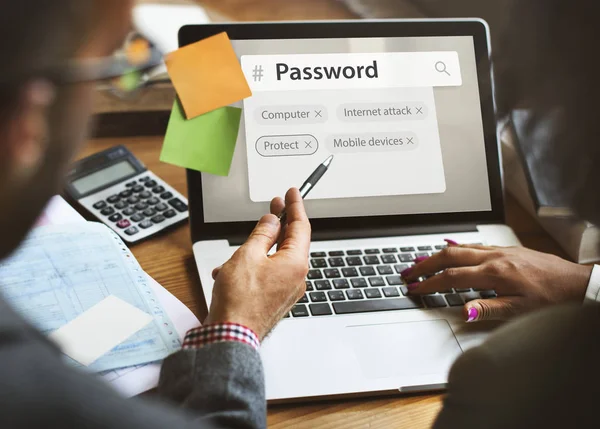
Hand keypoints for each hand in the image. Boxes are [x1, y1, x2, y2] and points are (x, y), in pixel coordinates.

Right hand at [204, 188, 310, 339]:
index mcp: (295, 263)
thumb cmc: (239, 301)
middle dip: (278, 224)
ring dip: (256, 251)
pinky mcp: (276, 299)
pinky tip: (231, 272)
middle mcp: (296, 277)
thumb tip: (272, 221)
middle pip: (290, 242)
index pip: (301, 227)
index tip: (292, 193)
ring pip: (274, 259)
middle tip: (275, 205)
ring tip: (235, 255)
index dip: (295, 206)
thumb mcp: (248, 255)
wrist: (231, 336)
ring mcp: (287, 290)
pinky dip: (252, 268)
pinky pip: (268, 275)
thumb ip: (262, 234)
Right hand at [402, 242, 592, 321]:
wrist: (578, 284)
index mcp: (495, 273)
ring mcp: (500, 251)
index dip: (429, 283)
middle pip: (449, 255)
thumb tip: (463, 310)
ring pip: (460, 247)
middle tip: (407, 272)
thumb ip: (488, 309)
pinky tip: (451, 247)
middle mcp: (495, 257)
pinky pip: (474, 244)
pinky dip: (456, 247)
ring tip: (420, 261)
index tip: (414, 288)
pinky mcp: (507, 250)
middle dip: (425, 263)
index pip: (452, 277)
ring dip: (437, 254)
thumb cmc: (552, 299)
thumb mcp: (520, 311)